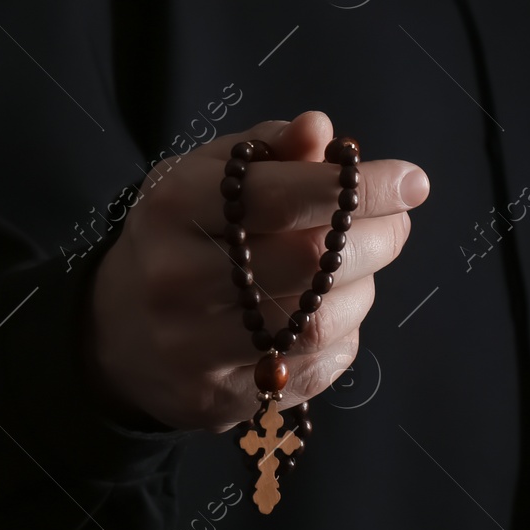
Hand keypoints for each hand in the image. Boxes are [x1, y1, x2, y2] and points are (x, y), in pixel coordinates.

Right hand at [85, 112, 429, 431]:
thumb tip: (321, 129)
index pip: (279, 194)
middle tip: (398, 222)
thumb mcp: (206, 176)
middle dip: (376, 238)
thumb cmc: (182, 234)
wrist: (116, 332)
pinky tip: (336, 310)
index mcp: (172, 208)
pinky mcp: (219, 400)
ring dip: (364, 289)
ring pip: (318, 322)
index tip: (412, 181)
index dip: (358, 187)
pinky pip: (314, 370)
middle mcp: (176, 280)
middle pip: (309, 262)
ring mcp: (194, 349)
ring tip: (364, 264)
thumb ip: (266, 148)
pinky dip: (344, 336)